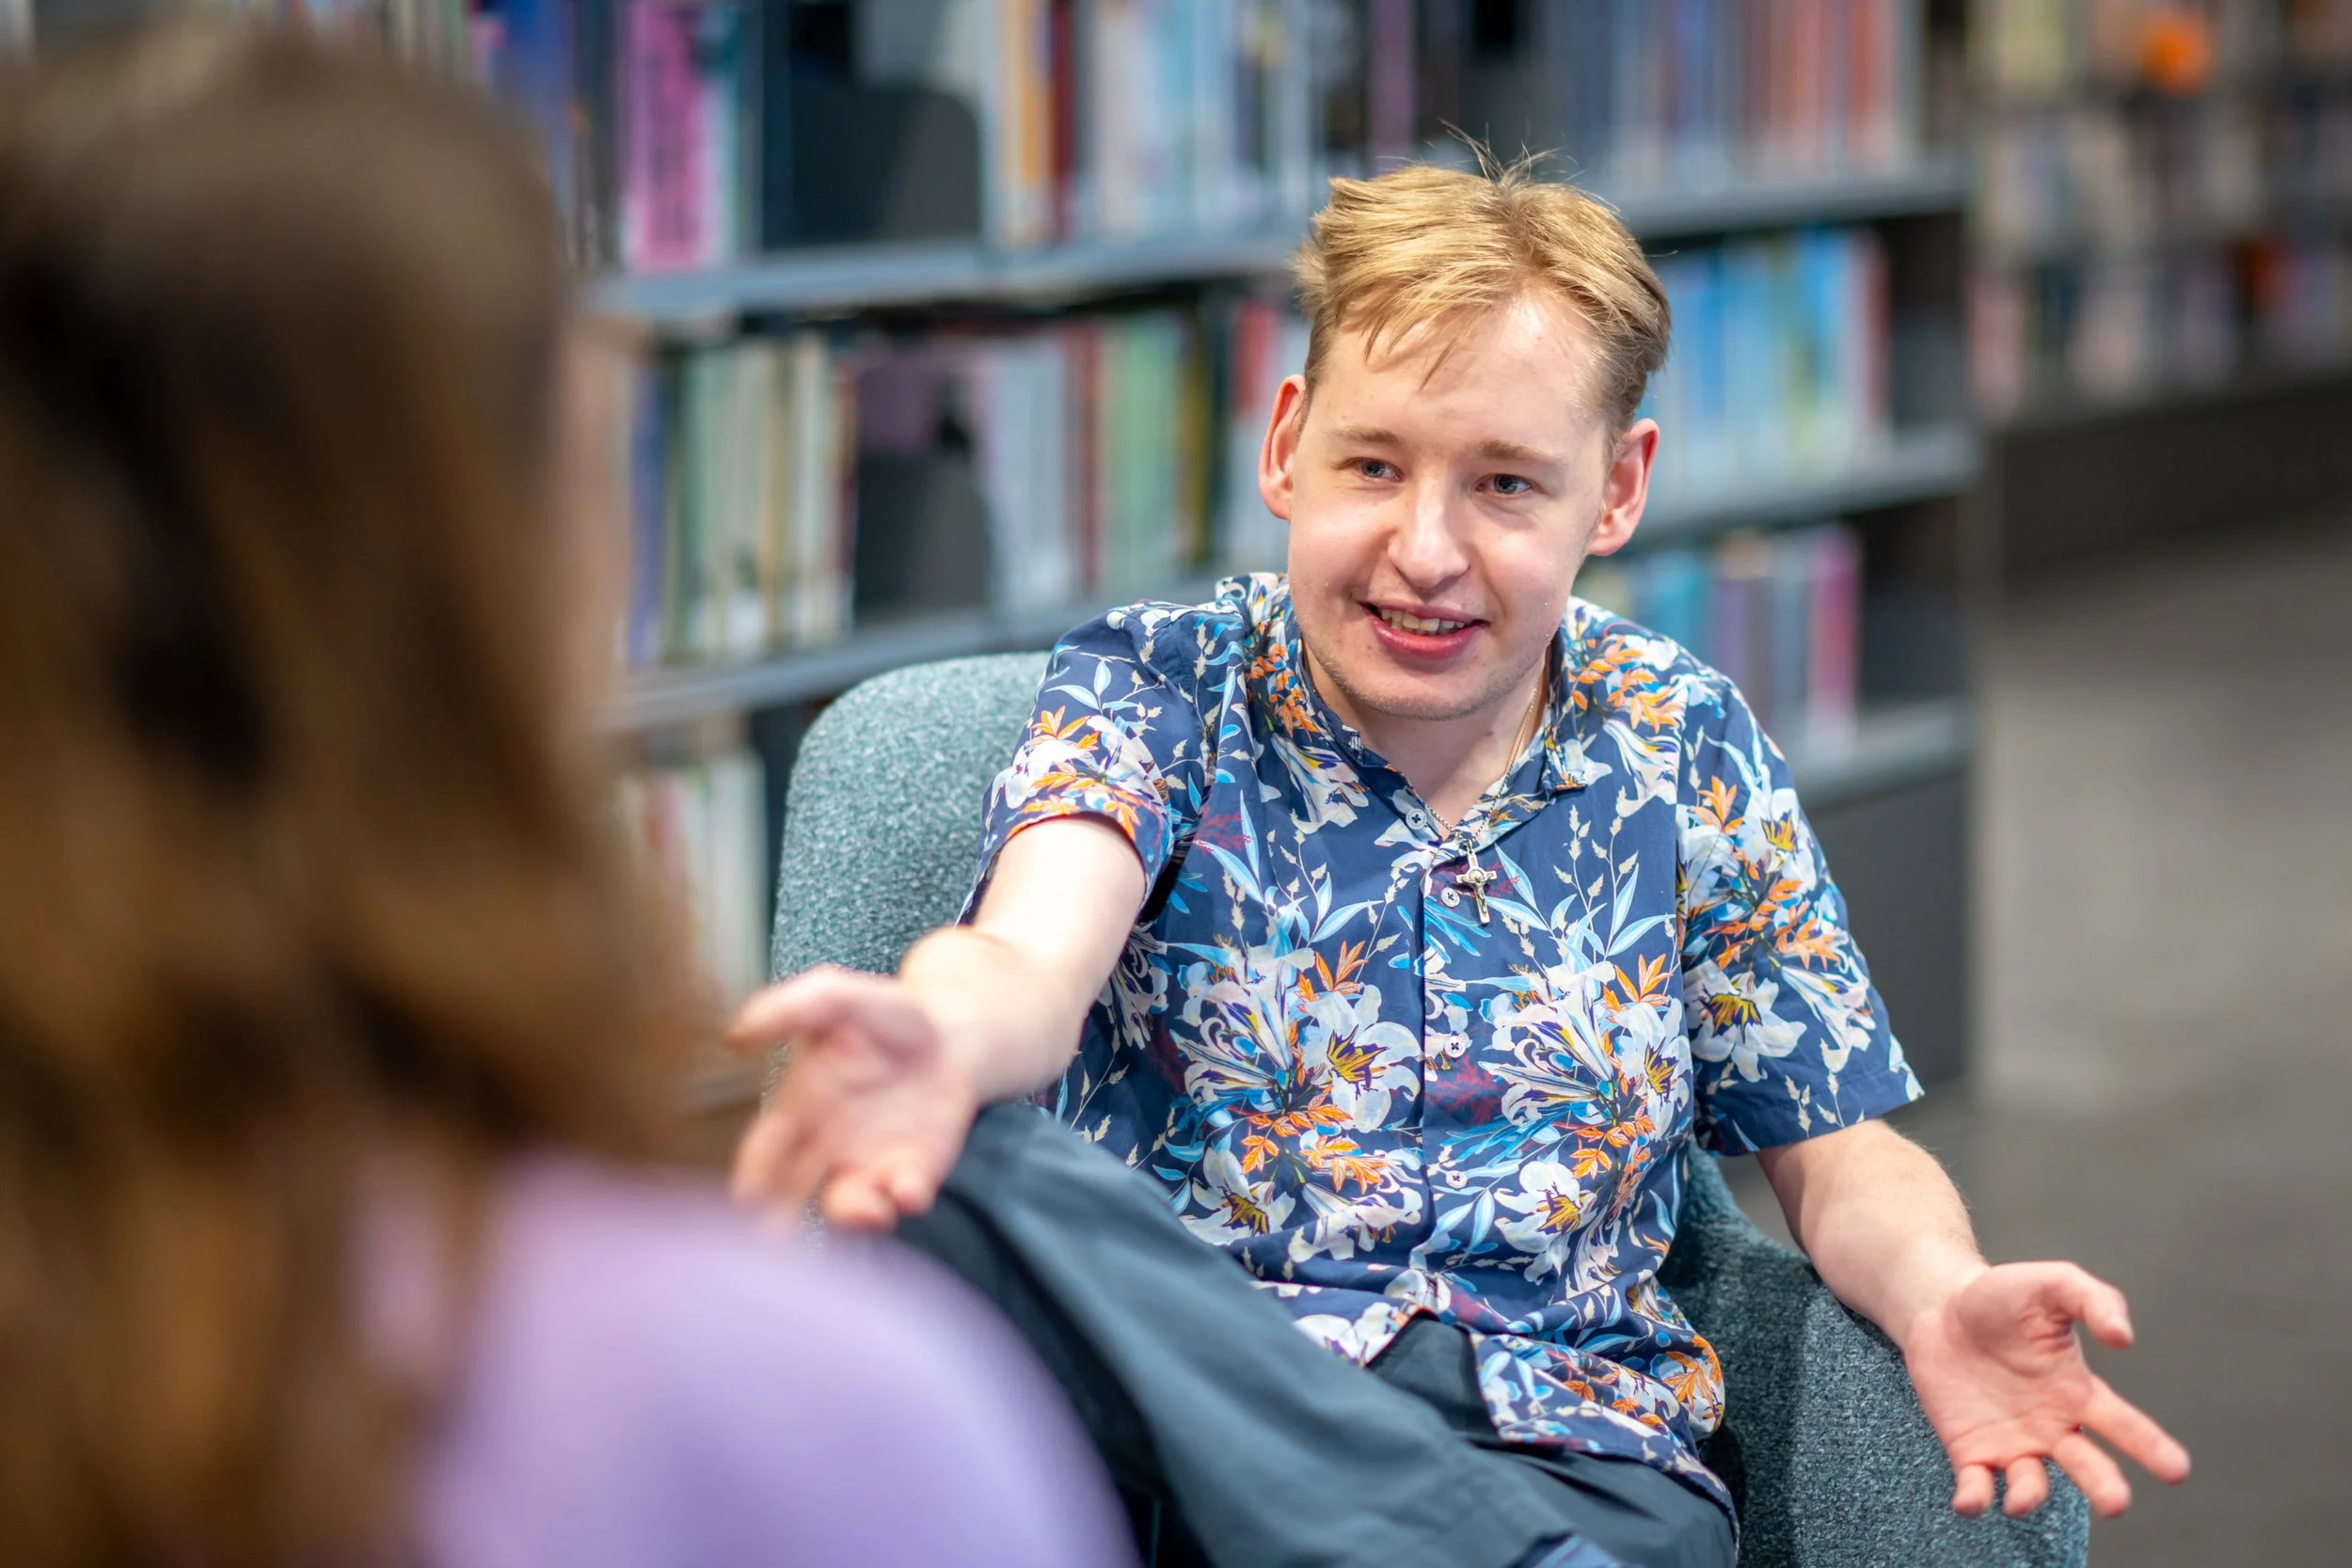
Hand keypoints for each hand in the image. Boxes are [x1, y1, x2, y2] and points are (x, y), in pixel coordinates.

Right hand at [725, 965, 977, 1229]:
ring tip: (867, 1211)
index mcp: (799, 1109)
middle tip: (775, 1235)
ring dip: (856, 1216)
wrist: (950, 1034)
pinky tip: (909, 1190)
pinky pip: (905, 1195)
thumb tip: (734, 1035)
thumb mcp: (836, 997)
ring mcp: (872, 1164)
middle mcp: (828, 1148)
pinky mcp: (916, 1170)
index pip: (763, 1152)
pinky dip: (906, 1197)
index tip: (743, 1199)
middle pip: (793, 1195)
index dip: (750, 1176)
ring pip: (851, 1206)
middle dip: (781, 1220)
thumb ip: (790, 1008)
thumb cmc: (881, 1016)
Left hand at [1903, 1261, 2190, 1518]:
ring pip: (2031, 1485)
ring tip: (2021, 1498)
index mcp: (2078, 1393)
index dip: (2152, 1449)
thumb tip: (2123, 1338)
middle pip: (2087, 1466)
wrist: (1942, 1307)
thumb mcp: (2053, 1284)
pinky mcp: (1969, 1451)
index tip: (2177, 1469)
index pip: (2125, 1426)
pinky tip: (1970, 1500)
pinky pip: (1977, 1486)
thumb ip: (2093, 1300)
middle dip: (2104, 1487)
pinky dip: (1975, 1499)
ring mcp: (2012, 1443)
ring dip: (2029, 1497)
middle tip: (2116, 1503)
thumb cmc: (2006, 1296)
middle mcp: (2052, 1427)